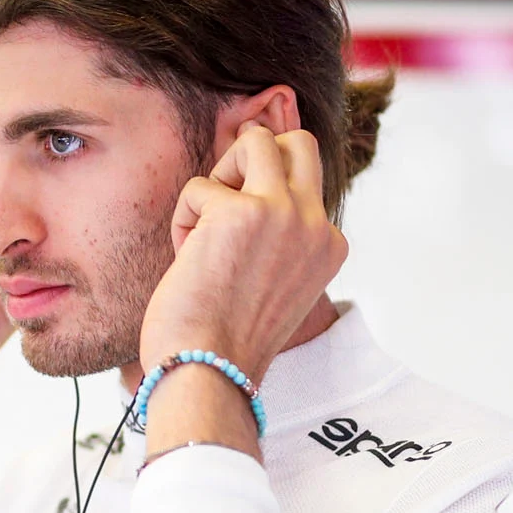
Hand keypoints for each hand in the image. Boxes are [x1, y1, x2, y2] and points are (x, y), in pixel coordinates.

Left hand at [139, 121, 345, 380]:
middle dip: (254, 158)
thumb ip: (276, 237)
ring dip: (221, 175)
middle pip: (298, 143)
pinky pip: (200, 186)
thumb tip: (239, 188)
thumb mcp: (274, 281)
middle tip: (225, 204)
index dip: (260, 204)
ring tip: (205, 226)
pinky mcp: (239, 212)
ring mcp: (283, 213)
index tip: (239, 249)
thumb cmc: (227, 338)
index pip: (303, 187)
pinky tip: (186, 260)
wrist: (209, 372)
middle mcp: (316, 224)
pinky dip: (184, 218)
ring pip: (257, 140)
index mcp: (329, 245)